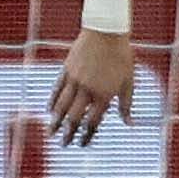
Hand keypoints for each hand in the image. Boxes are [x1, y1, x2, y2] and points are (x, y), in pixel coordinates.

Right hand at [46, 27, 136, 146]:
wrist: (106, 32)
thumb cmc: (122, 56)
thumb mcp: (129, 81)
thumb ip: (126, 104)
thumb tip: (128, 123)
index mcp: (104, 94)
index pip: (93, 121)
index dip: (87, 135)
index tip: (82, 144)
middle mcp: (88, 89)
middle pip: (74, 117)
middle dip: (68, 132)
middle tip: (63, 144)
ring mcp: (75, 80)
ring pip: (62, 105)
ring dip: (55, 120)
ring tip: (50, 132)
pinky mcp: (66, 70)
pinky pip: (57, 89)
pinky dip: (52, 100)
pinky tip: (49, 109)